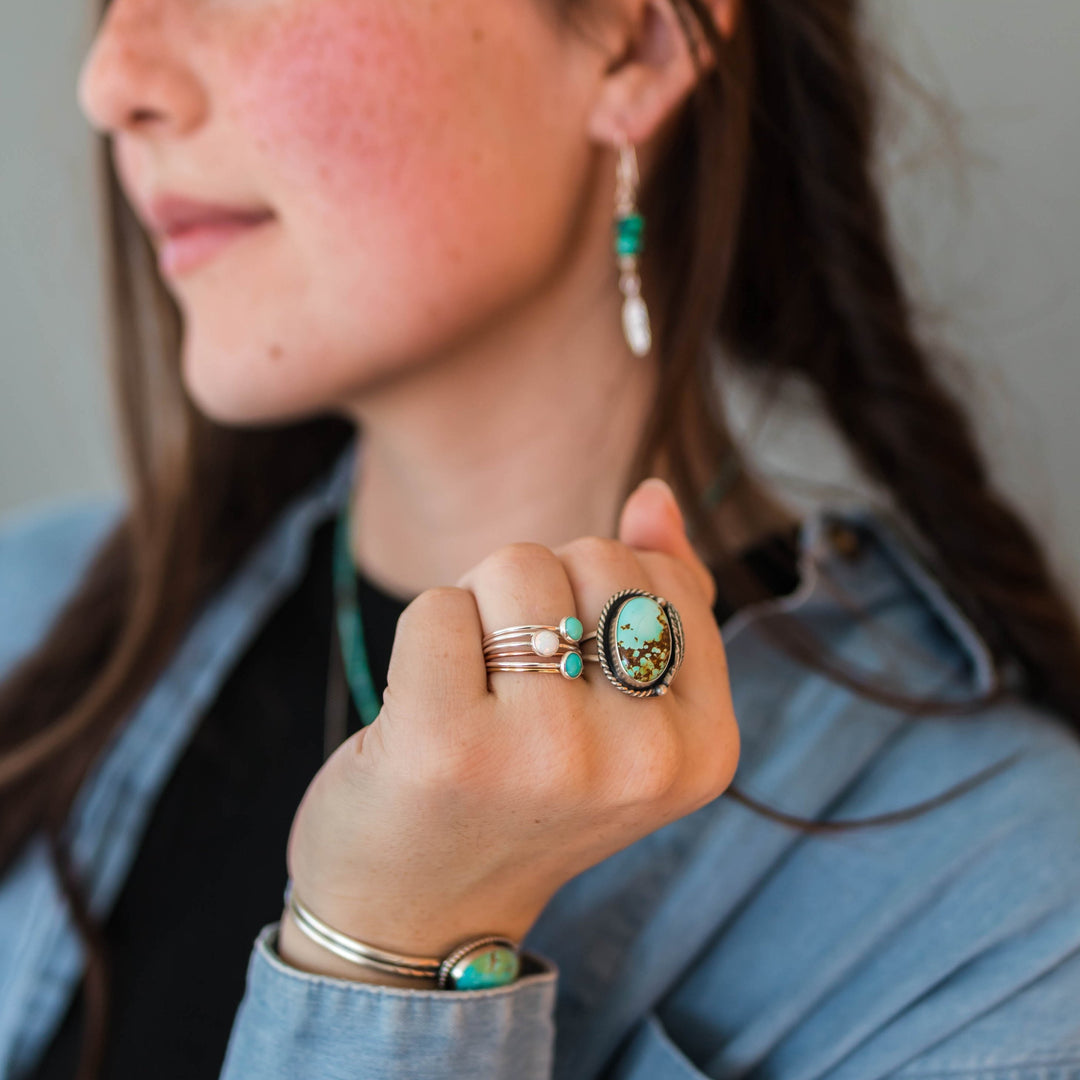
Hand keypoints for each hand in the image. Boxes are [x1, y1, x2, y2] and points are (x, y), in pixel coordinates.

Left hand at [280, 477, 739, 968]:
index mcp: (704, 749)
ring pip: (515, 566)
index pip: (663, 576)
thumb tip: (655, 494)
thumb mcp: (622, 714)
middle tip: (513, 687)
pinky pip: (438, 604)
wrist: (420, 909)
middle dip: (539, 596)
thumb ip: (660, 601)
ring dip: (478, 609)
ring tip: (471, 693)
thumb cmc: (523, 792)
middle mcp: (642, 759)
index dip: (598, 598)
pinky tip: (421, 709)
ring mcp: (549, 757)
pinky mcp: (451, 747)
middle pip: (593, 556)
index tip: (571, 681)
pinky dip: (422, 636)